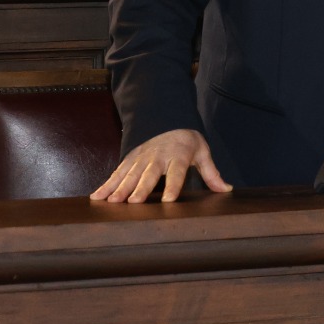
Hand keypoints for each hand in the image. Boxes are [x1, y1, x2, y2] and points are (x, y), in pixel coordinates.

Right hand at [90, 128, 231, 202]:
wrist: (168, 120)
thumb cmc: (188, 141)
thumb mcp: (202, 152)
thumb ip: (211, 172)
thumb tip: (226, 189)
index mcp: (178, 156)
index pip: (176, 173)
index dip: (173, 186)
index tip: (169, 200)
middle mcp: (158, 157)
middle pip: (149, 174)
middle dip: (140, 188)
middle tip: (132, 203)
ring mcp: (141, 158)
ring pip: (130, 174)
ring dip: (119, 188)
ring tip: (111, 202)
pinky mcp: (130, 159)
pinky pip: (117, 173)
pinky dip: (106, 184)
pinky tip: (97, 197)